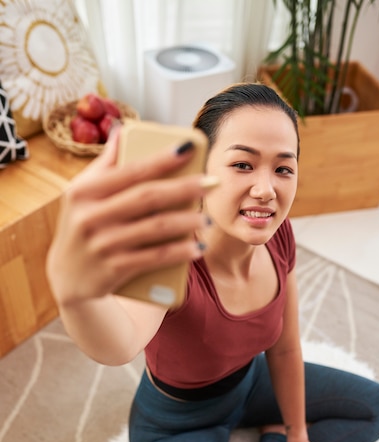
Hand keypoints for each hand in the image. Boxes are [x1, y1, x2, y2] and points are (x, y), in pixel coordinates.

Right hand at [47, 127, 214, 305]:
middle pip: (148, 197)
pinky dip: (179, 252)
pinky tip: (197, 247)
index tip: (190, 148)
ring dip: (187, 222)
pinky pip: (155, 257)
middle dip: (185, 188)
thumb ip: (104, 164)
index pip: (131, 170)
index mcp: (84, 191)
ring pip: (155, 227)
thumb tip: (121, 129)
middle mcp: (91, 216)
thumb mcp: (81, 194)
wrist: (69, 278)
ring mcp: (103, 244)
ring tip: (208, 219)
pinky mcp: (115, 269)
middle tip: (212, 183)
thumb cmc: (82, 226)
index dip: (162, 158)